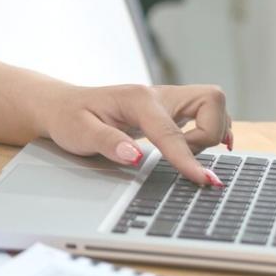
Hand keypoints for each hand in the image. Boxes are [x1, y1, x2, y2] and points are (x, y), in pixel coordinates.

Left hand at [41, 82, 232, 186]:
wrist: (62, 106)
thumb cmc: (69, 118)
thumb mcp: (79, 133)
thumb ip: (108, 143)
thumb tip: (134, 157)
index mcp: (137, 100)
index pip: (171, 131)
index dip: (188, 158)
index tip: (205, 180)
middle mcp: (157, 95)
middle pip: (210, 100)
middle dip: (209, 133)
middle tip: (184, 156)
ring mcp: (166, 101)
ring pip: (213, 105)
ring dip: (210, 133)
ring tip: (185, 153)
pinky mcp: (170, 110)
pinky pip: (206, 113)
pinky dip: (212, 129)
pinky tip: (206, 146)